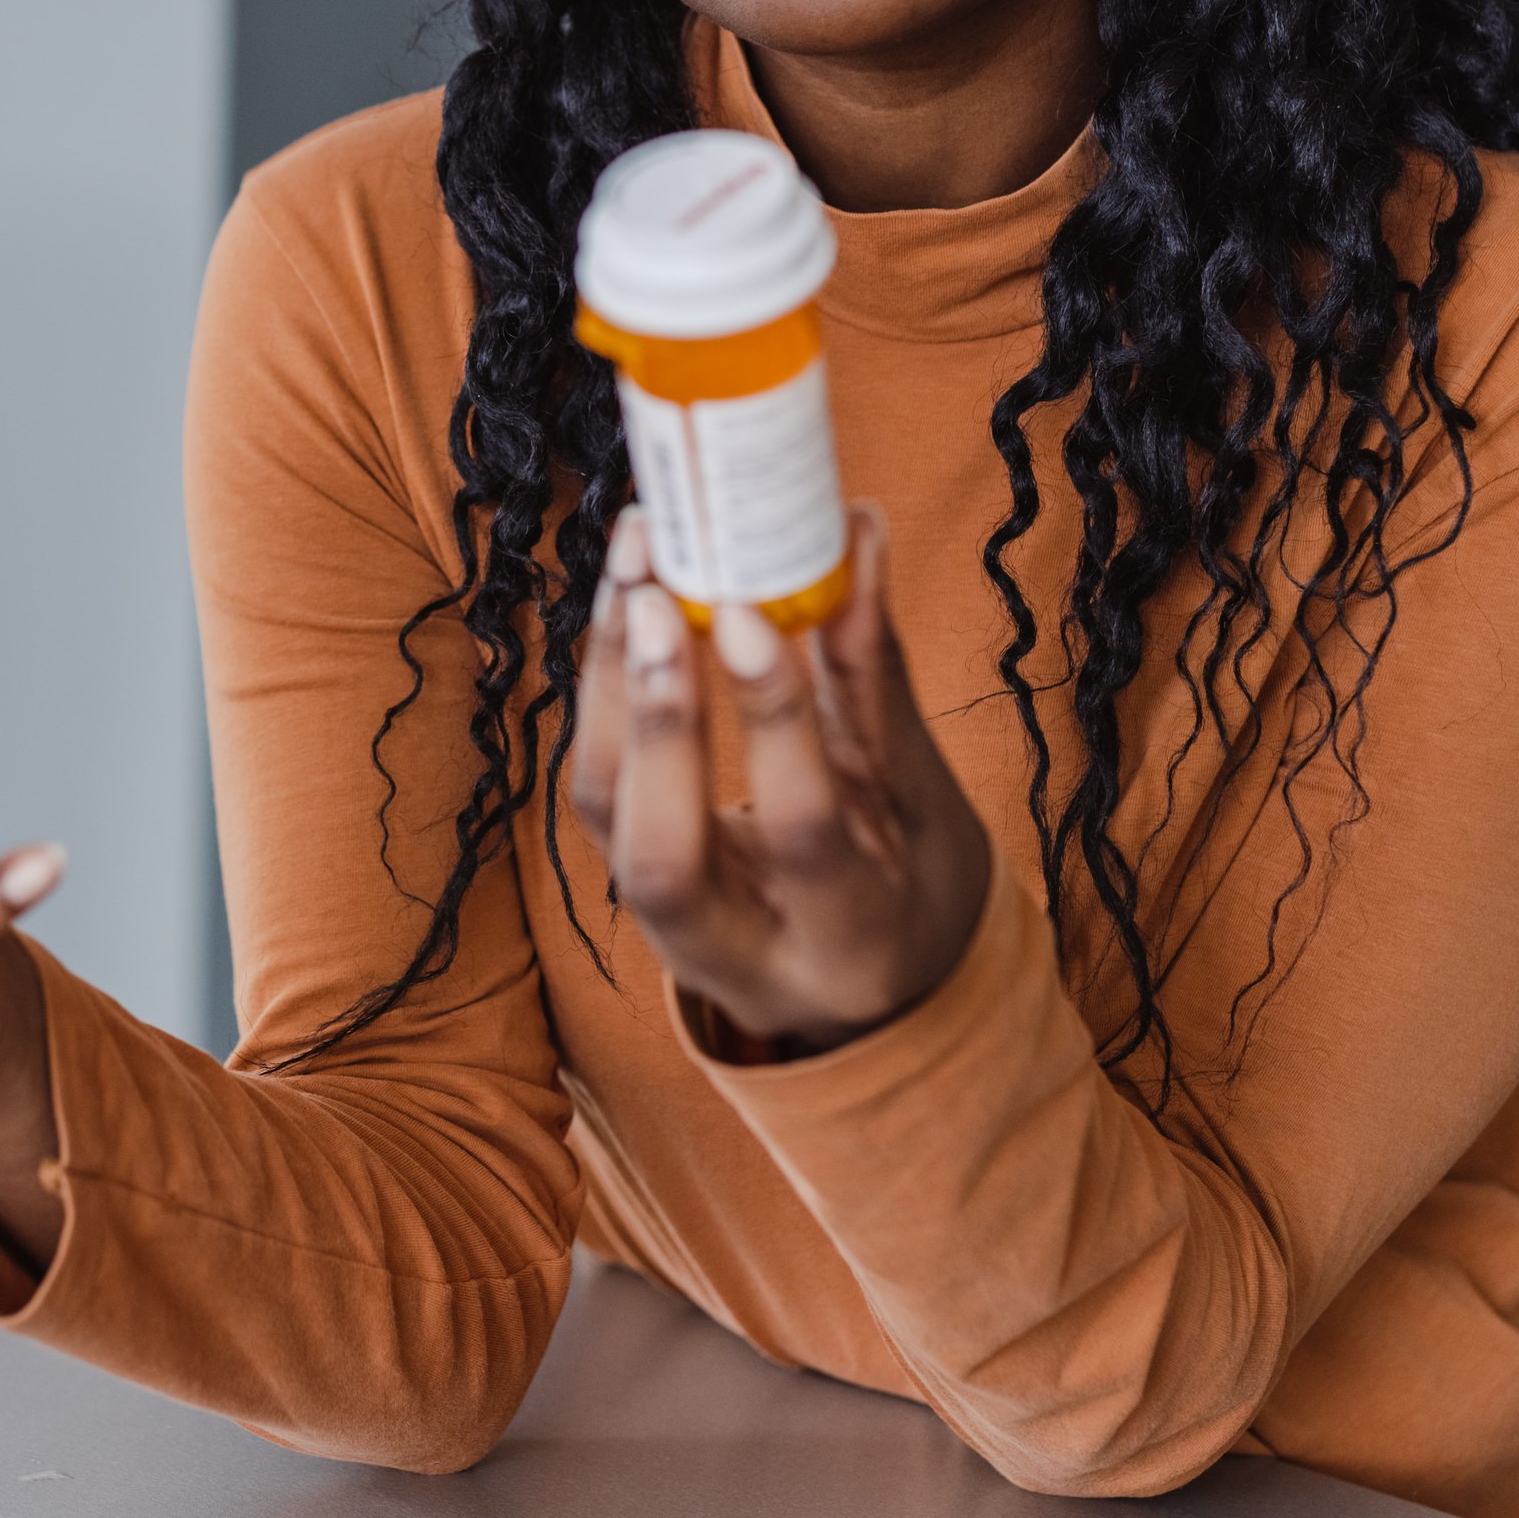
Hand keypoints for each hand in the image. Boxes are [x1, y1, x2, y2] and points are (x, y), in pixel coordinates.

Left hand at [568, 502, 992, 1056]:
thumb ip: (877, 675)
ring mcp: (666, 931)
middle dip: (654, 719)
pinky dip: (603, 687)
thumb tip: (856, 528)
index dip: (772, 719)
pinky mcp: (625, 881)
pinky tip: (622, 598)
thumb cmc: (911, 886)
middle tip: (652, 589)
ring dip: (607, 681)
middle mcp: (739, 959)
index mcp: (848, 947)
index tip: (747, 609)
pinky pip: (596, 782)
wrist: (868, 989)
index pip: (801, 833)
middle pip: (663, 857)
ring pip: (604, 815)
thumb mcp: (922, 800)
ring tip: (633, 561)